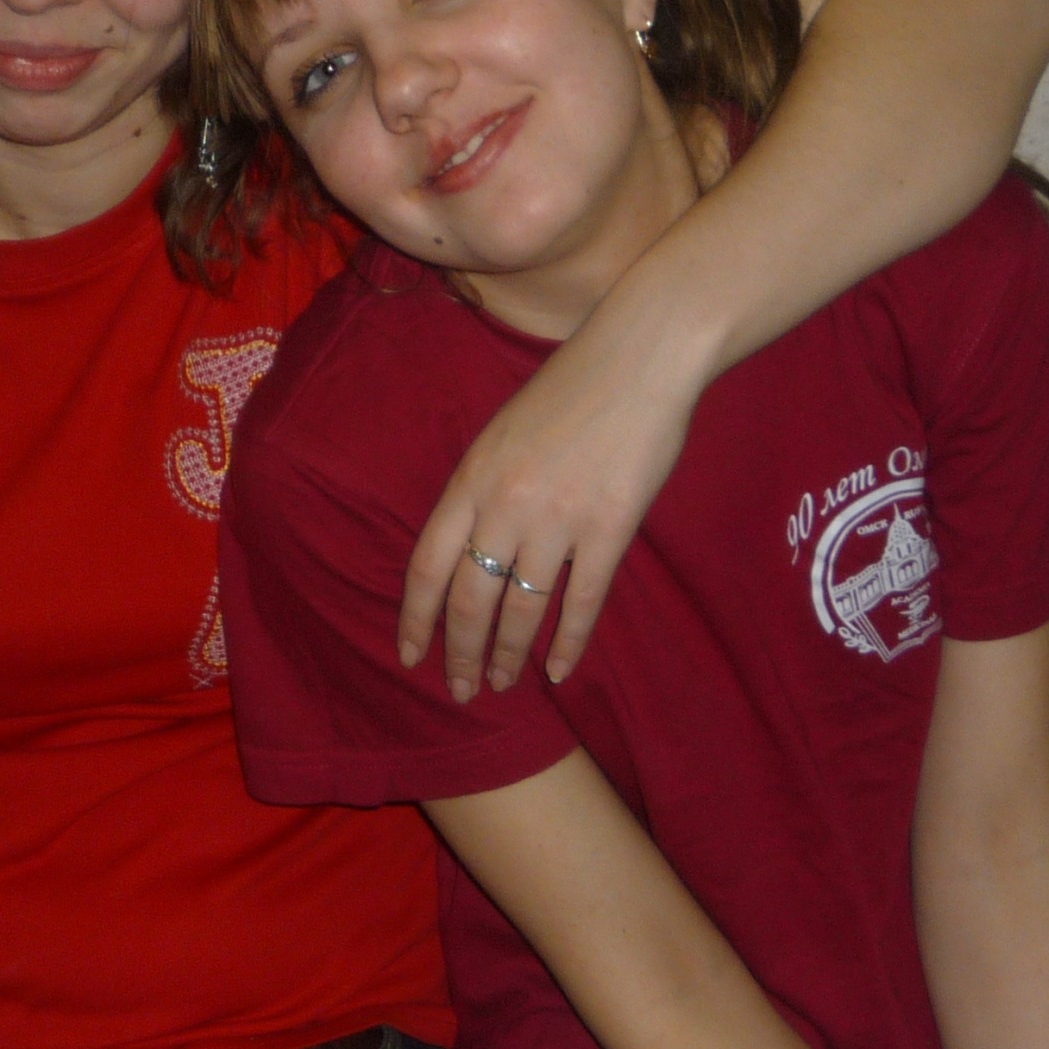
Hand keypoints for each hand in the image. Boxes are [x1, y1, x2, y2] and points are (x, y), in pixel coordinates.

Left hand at [400, 305, 696, 699]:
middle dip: (460, 653)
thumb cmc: (571, 389)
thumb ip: (480, 490)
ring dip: (508, 654)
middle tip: (459, 689)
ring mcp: (556, 521)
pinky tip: (559, 671)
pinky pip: (580, 603)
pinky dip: (568, 644)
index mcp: (470, 479)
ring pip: (520, 609)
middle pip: (468, 600)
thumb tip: (466, 550)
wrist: (639, 359)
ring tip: (502, 683)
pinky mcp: (608, 531)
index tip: (410, 656)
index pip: (427, 567)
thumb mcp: (500, 434)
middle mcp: (504, 506)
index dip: (415, 619)